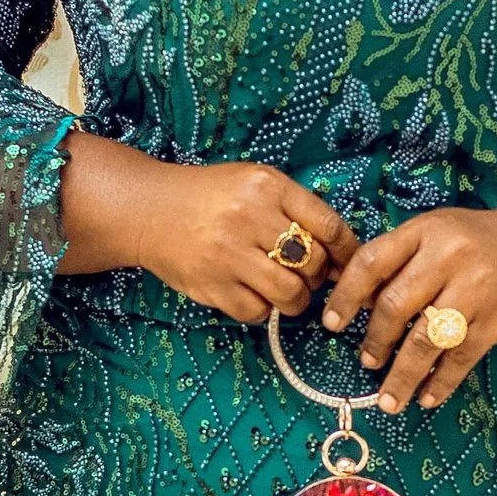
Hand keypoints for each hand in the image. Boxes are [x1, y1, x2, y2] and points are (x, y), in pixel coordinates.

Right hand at [59, 134, 358, 323]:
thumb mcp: (255, 184)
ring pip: (290, 293)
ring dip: (296, 299)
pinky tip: (252, 293)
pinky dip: (262, 309)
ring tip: (285, 290)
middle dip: (317, 276)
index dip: (346, 251)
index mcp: (266, 186)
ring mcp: (228, 254)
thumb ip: (297, 210)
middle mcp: (248, 217)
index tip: (346, 262)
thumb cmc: (212, 197)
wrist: (150, 210)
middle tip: (305, 275)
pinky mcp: (211, 285)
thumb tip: (342, 257)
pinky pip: (257, 311)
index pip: (328, 225)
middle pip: (312, 262)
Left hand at [318, 180, 496, 410]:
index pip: (372, 262)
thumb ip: (399, 260)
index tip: (332, 323)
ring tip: (388, 399)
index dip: (346, 296)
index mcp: (426, 231)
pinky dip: (440, 383)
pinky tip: (425, 397)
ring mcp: (475, 291)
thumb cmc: (477, 241)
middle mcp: (449, 258)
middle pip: (396, 306)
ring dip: (402, 375)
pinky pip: (460, 359)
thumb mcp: (436, 232)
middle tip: (366, 362)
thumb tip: (356, 305)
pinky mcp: (496, 321)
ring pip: (426, 340)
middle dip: (375, 341)